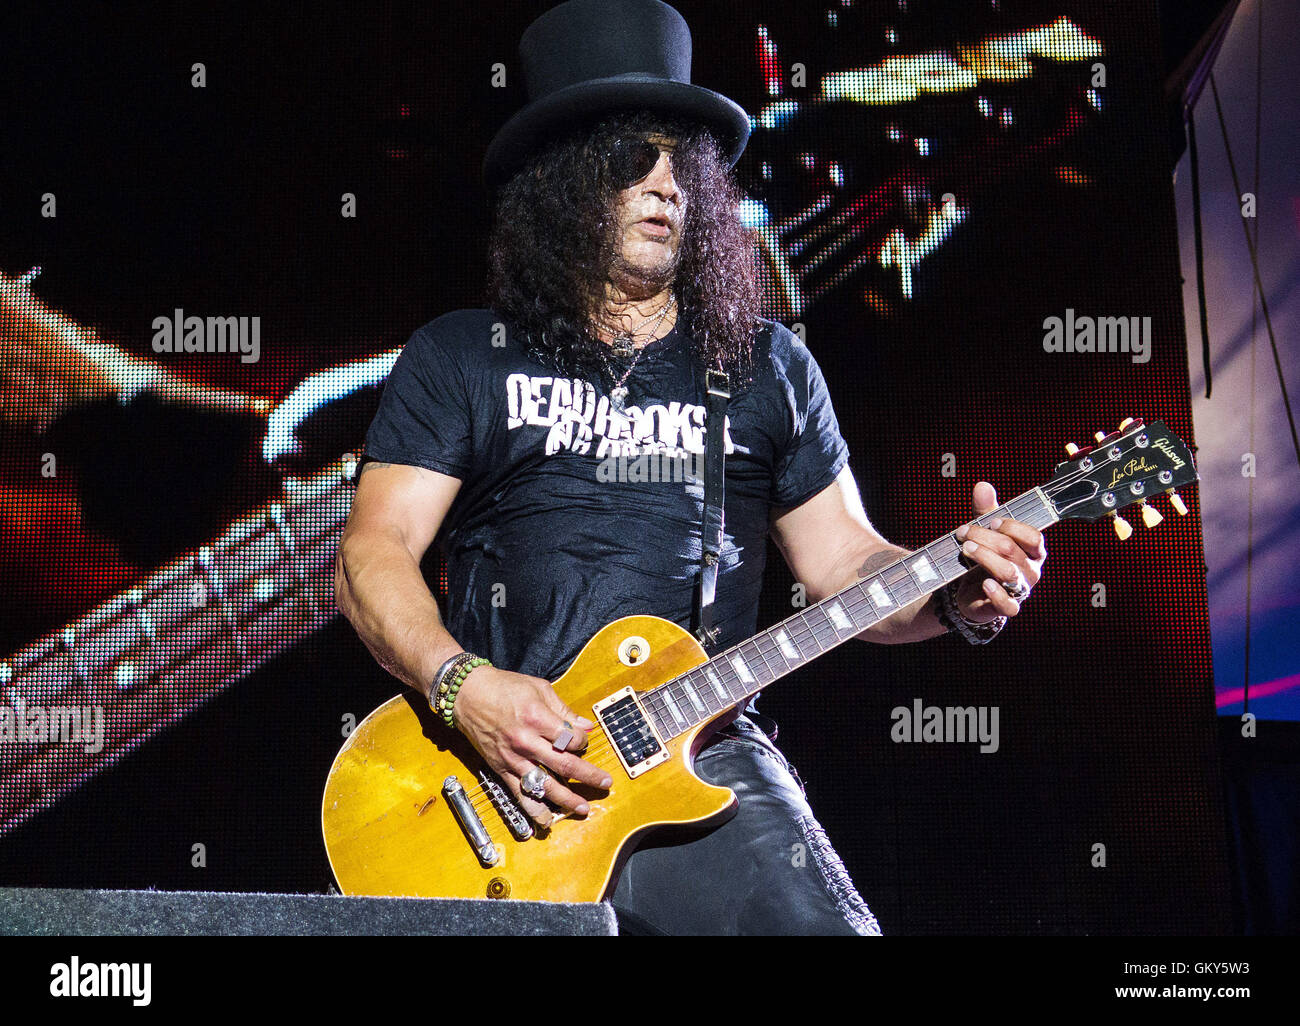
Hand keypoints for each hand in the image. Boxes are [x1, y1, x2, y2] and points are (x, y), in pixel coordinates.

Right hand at [450, 664, 612, 827]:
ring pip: (544, 785)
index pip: (570, 739)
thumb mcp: (538, 688)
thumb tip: (586, 726)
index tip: (584, 741)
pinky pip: (519, 793)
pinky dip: (533, 809)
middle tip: (605, 784)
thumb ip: (563, 710)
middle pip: (564, 765)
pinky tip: (546, 821)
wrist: (467, 694)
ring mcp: (513, 758)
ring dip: (566, 799)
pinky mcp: (500, 769)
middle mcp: (526, 741)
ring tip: (583, 808)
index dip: (583, 741)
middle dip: (588, 776)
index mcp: (537, 717)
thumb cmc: (503, 687)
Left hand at [952, 481, 1046, 623]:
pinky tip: (984, 582)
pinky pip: (1009, 605)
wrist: (972, 591)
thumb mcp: (985, 532)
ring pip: (1008, 573)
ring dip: (984, 557)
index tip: (990, 521)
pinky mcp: (1006, 607)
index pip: (1034, 537)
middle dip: (985, 538)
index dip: (1012, 527)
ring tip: (965, 549)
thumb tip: (982, 486)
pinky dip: (997, 593)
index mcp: (1032, 551)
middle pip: (1012, 550)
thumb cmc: (985, 557)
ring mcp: (1020, 591)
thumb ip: (985, 511)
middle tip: (963, 532)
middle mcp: (1030, 571)